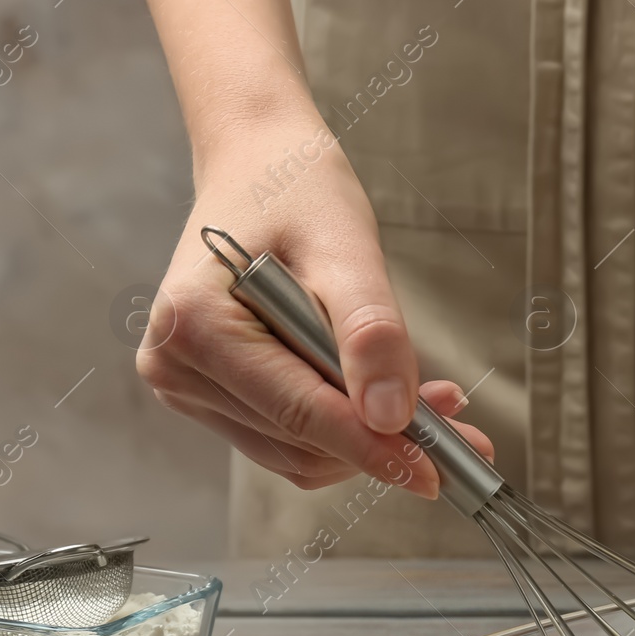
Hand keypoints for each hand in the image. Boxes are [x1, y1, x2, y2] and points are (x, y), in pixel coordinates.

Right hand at [137, 115, 491, 498]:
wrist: (260, 164)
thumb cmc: (297, 190)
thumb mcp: (347, 249)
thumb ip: (370, 333)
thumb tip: (391, 416)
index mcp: (194, 325)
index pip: (299, 414)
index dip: (373, 449)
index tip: (436, 471)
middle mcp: (177, 365)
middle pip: (300, 441)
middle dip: (382, 441)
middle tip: (457, 419)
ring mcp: (188, 384)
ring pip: (297, 451)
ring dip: (369, 439)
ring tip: (434, 400)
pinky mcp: (213, 393)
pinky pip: (288, 436)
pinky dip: (346, 429)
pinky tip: (389, 397)